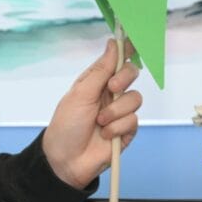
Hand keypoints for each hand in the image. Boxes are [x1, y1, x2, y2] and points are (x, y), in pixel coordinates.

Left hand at [43, 39, 141, 188]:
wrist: (66, 161)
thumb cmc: (66, 125)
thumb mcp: (80, 94)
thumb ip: (100, 70)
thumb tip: (113, 43)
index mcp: (96, 81)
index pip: (115, 60)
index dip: (126, 49)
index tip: (133, 41)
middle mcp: (110, 94)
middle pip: (132, 74)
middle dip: (124, 78)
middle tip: (112, 87)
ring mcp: (119, 112)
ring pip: (135, 99)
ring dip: (116, 111)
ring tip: (100, 122)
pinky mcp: (127, 130)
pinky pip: (133, 120)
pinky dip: (118, 127)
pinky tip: (105, 135)